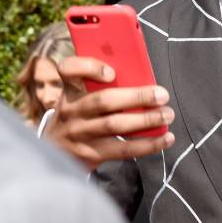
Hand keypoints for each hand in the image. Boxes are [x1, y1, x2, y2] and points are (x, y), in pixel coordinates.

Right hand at [45, 56, 174, 169]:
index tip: (112, 72)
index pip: (68, 69)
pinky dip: (147, 144)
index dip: (90, 68)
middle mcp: (71, 111)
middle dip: (137, 97)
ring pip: (115, 125)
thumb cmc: (79, 115)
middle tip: (162, 95)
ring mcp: (79, 134)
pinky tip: (165, 138)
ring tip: (167, 114)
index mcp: (70, 90)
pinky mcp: (90, 155)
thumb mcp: (80, 97)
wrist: (53, 152)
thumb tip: (142, 76)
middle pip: (104, 100)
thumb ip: (100, 85)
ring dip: (146, 120)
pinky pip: (122, 149)